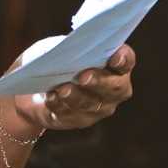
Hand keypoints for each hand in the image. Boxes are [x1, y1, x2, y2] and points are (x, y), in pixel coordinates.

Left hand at [12, 44, 135, 133]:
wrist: (40, 87)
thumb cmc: (59, 61)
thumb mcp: (64, 48)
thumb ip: (72, 47)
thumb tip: (68, 48)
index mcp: (115, 66)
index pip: (126, 61)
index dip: (124, 58)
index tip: (115, 56)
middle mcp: (113, 89)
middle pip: (114, 87)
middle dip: (99, 81)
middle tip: (83, 76)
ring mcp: (99, 108)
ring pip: (91, 104)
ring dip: (76, 96)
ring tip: (62, 89)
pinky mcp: (80, 120)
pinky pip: (71, 115)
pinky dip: (59, 105)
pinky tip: (51, 97)